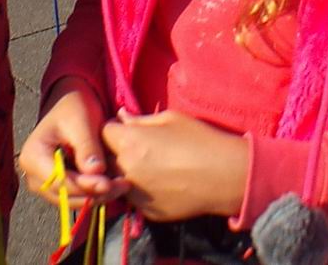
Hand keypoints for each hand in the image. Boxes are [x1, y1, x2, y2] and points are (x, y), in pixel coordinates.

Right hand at [18, 81, 124, 202]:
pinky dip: (94, 194)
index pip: (57, 180)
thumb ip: (87, 146)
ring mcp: (44, 183)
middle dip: (93, 193)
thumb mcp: (81, 122)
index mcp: (33, 155)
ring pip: (70, 201)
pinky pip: (76, 197)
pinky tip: (115, 186)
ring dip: (96, 197)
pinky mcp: (58, 187)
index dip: (83, 186)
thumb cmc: (75, 108)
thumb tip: (96, 172)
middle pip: (63, 195)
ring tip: (122, 186)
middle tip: (121, 186)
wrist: (72, 105)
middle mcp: (33, 174)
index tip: (107, 184)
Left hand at [101, 109, 248, 222]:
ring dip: (127, 172)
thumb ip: (141, 120)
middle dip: (116, 151)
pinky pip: (134, 198)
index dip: (114, 129)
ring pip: (118, 180)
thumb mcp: (171, 118)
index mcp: (130, 142)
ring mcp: (134, 194)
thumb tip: (122, 116)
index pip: (104, 133)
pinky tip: (163, 182)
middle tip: (138, 147)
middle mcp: (126, 170)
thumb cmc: (200, 140)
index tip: (127, 129)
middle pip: (106, 159)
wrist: (224, 176)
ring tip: (152, 165)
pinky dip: (142, 189)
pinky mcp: (146, 211)